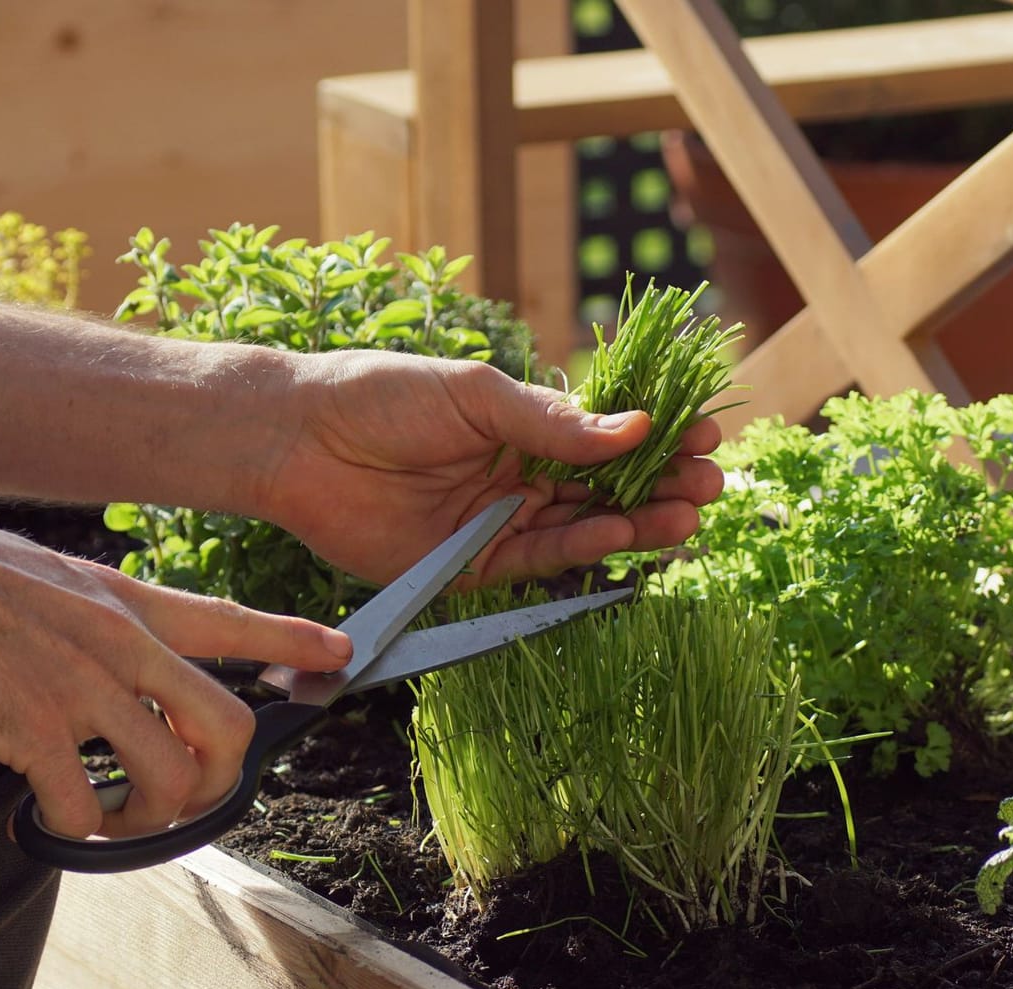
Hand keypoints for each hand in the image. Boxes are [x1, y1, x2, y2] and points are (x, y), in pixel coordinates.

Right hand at [0, 489, 349, 838]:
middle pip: (226, 727)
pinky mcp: (27, 729)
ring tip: (112, 816)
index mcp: (124, 602)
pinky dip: (76, 829)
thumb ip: (101, 619)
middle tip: (186, 797)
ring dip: (150, 818)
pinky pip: (83, 806)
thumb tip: (131, 665)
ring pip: (169, 778)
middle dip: (221, 780)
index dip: (293, 642)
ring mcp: (78, 686)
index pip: (231, 621)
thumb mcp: (49, 576)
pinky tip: (50, 821)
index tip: (340, 656)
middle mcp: (118, 642)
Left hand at [257, 351, 724, 585]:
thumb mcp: (478, 397)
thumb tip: (638, 427)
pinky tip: (622, 534)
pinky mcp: (472, 568)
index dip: (659, 438)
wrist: (301, 442)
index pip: (608, 437)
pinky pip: (539, 561)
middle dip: (664, 485)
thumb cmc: (383, 396)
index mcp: (523, 427)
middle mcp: (519, 476)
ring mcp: (499, 523)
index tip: (707, 433)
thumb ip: (555, 423)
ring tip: (686, 514)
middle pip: (608, 488)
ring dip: (638, 523)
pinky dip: (583, 549)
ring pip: (584, 528)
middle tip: (711, 483)